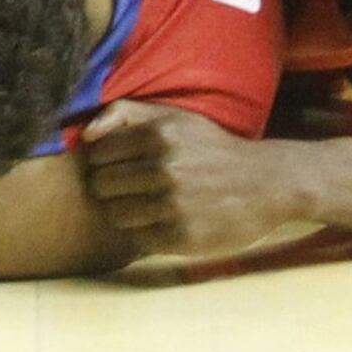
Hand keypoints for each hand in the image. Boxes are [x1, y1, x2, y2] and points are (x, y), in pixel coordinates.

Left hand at [80, 102, 293, 258]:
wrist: (266, 184)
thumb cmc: (212, 148)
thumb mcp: (175, 117)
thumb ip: (125, 113)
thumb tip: (85, 134)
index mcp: (158, 135)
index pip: (97, 153)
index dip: (101, 160)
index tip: (117, 164)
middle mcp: (164, 169)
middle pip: (101, 185)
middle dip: (108, 186)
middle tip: (128, 186)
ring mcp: (173, 206)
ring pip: (115, 214)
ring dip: (123, 210)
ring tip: (144, 203)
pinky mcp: (183, 237)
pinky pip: (138, 237)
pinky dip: (144, 231)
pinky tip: (162, 220)